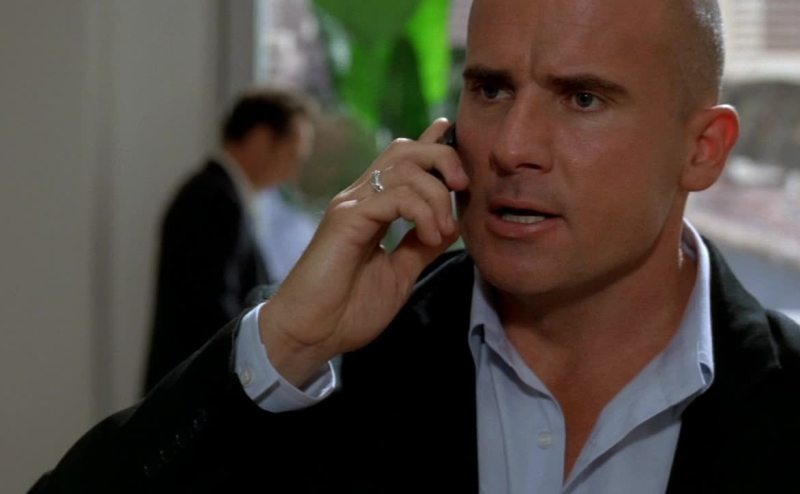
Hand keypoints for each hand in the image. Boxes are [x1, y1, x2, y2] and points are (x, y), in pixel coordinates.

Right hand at [259, 119, 468, 385]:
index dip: (431, 144)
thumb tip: (452, 224)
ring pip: (404, 168)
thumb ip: (422, 246)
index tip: (455, 136)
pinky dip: (422, 211)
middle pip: (404, 150)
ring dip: (437, 195)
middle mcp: (360, 199)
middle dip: (442, 158)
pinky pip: (394, 196)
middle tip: (463, 186)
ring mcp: (351, 205)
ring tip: (443, 230)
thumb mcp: (399, 274)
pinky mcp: (346, 218)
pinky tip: (430, 235)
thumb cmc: (348, 310)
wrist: (311, 335)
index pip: (403, 162)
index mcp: (372, 209)